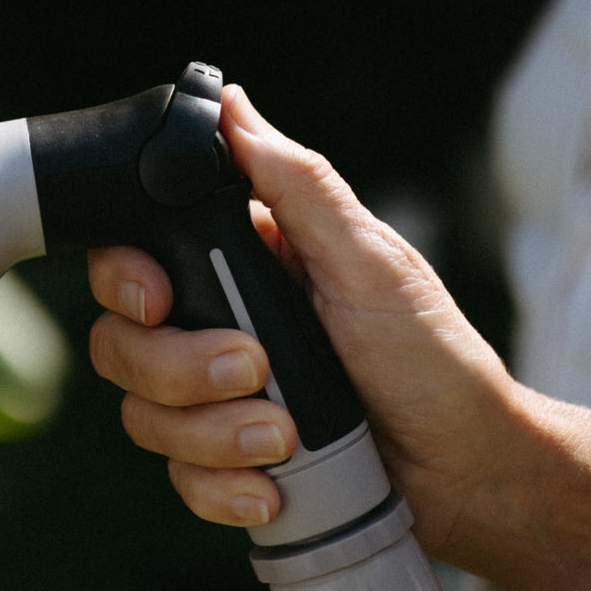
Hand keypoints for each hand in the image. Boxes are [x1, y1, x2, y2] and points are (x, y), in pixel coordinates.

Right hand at [88, 83, 525, 564]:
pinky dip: (223, 488)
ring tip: (286, 439)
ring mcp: (215, 399)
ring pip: (143, 415)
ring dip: (213, 434)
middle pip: (122, 342)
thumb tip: (231, 103)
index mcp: (242, 264)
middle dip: (181, 369)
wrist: (468, 473)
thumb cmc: (433, 356)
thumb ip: (297, 186)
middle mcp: (216, 326)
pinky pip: (178, 478)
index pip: (134, 258)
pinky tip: (273, 487)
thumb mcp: (369, 261)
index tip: (159, 299)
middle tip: (257, 370)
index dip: (127, 280)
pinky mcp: (226, 462)